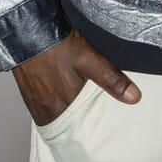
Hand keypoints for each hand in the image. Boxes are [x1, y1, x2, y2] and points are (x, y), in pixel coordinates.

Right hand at [13, 30, 140, 125]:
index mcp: (64, 104)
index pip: (80, 128)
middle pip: (67, 124)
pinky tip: (61, 98)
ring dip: (65, 116)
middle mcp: (47, 109)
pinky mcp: (28, 95)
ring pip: (54, 118)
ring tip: (78, 109)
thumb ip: (111, 79)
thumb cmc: (58, 45)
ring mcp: (35, 104)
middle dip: (79, 123)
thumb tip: (133, 97)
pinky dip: (53, 109)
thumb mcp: (90, 59)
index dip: (90, 130)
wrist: (28, 32)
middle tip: (91, 119)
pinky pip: (42, 111)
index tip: (101, 130)